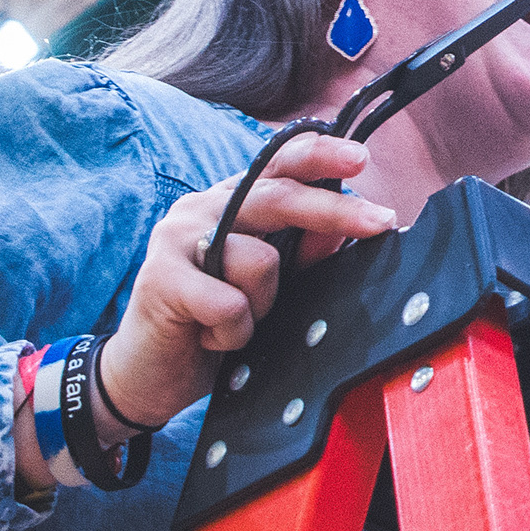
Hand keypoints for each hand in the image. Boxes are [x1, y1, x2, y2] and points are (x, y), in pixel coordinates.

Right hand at [100, 135, 394, 434]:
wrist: (148, 376)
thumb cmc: (212, 326)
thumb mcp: (269, 291)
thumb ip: (302, 257)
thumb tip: (342, 232)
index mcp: (228, 203)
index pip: (275, 164)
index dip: (319, 155)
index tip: (361, 159)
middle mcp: (201, 208)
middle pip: (278, 196)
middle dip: (333, 212)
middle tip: (381, 222)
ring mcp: (176, 237)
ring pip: (259, 259)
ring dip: (262, 306)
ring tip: (233, 324)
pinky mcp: (160, 277)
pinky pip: (229, 304)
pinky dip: (233, 333)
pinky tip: (209, 338)